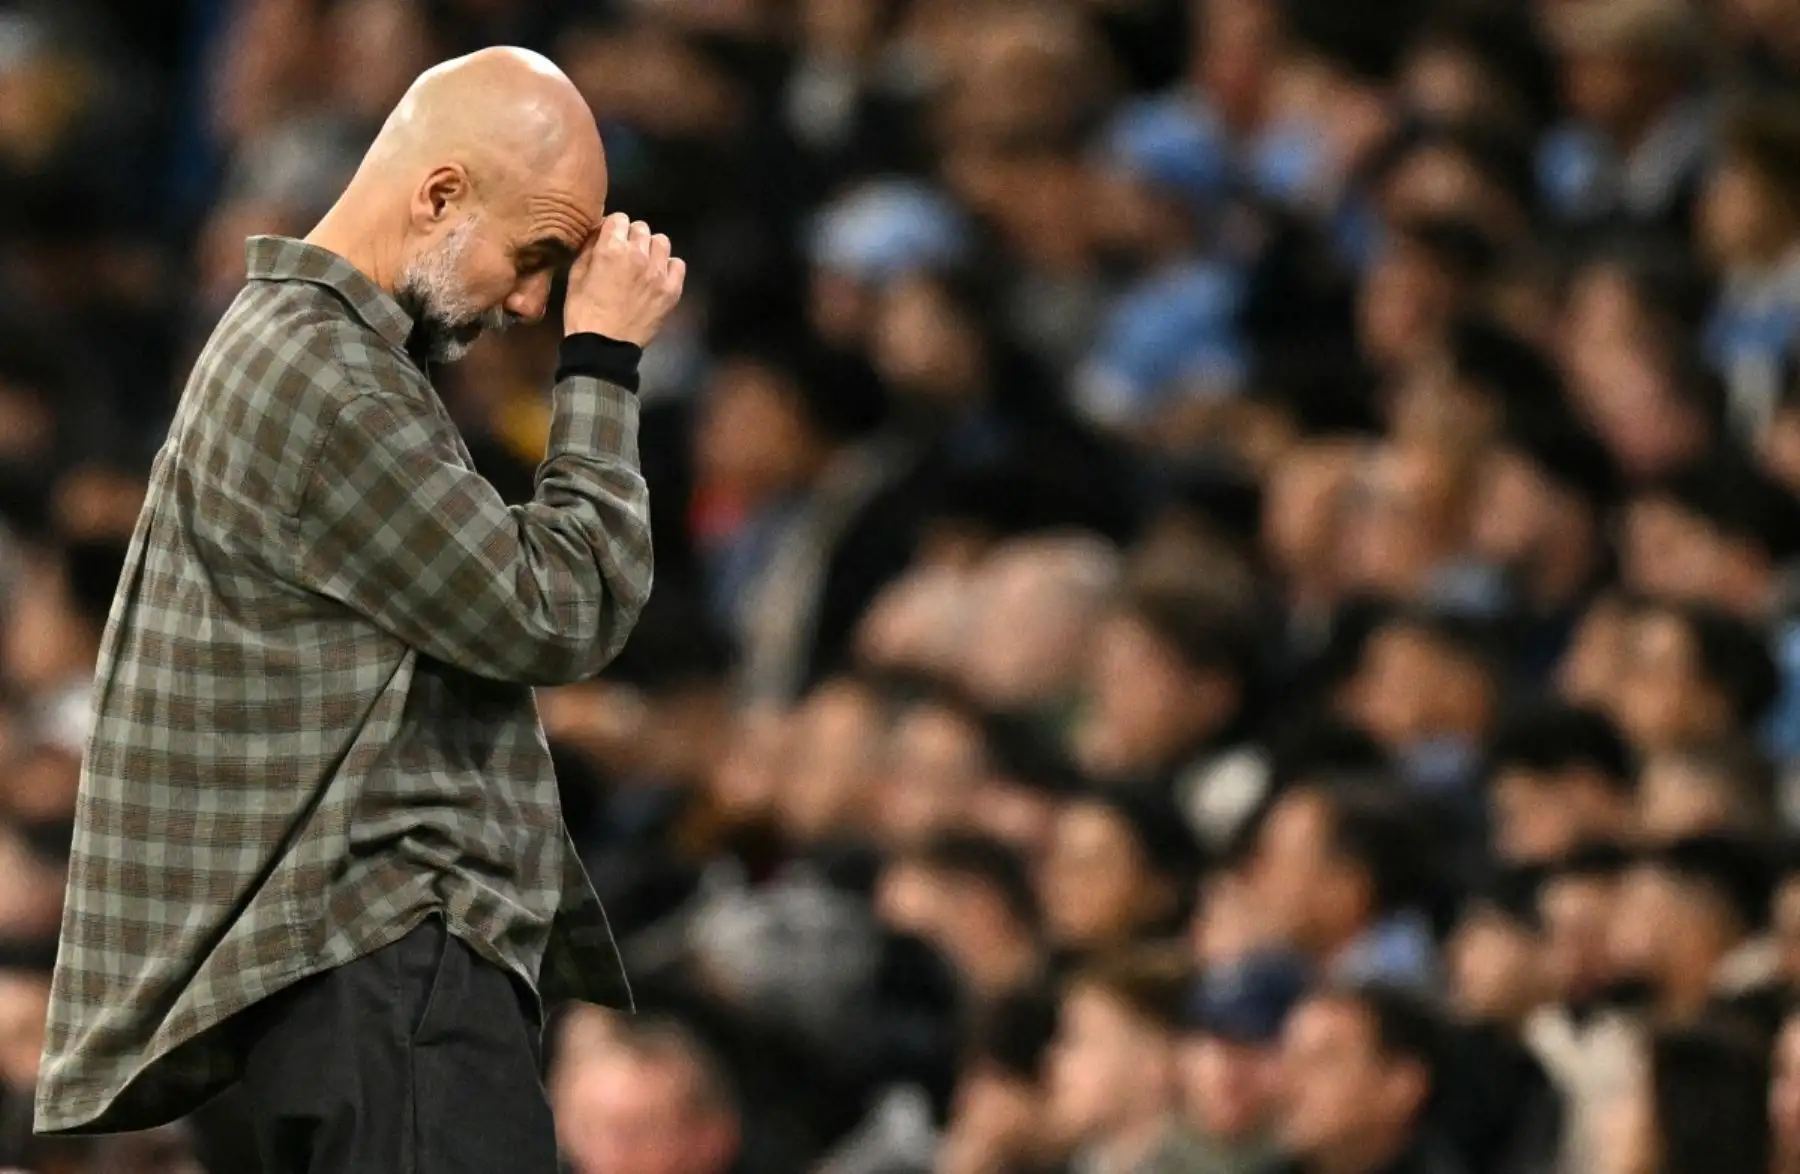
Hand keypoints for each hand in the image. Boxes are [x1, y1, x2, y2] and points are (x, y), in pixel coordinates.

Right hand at [564, 212, 686, 344]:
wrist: (603, 347)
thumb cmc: (584, 312)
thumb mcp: (576, 275)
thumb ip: (589, 248)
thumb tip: (600, 233)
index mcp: (611, 249)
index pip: (619, 219)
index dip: (612, 228)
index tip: (610, 239)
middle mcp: (638, 255)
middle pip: (641, 228)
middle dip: (631, 237)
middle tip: (624, 254)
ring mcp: (659, 273)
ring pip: (661, 242)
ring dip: (651, 249)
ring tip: (643, 263)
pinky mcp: (672, 290)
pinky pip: (678, 264)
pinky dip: (669, 267)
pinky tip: (657, 277)